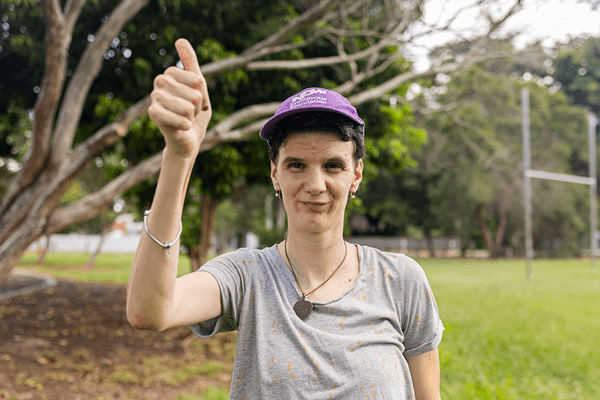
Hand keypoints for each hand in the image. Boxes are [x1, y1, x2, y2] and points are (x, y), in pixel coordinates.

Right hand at [148, 38, 211, 158]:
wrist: (189, 139)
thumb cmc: (195, 113)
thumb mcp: (200, 88)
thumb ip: (192, 64)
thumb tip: (180, 40)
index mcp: (171, 73)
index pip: (197, 79)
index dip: (203, 93)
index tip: (199, 100)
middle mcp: (160, 82)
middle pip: (194, 94)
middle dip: (198, 107)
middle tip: (191, 112)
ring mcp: (155, 97)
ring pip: (188, 106)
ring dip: (191, 116)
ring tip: (186, 118)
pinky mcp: (153, 113)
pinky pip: (178, 118)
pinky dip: (185, 125)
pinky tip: (182, 127)